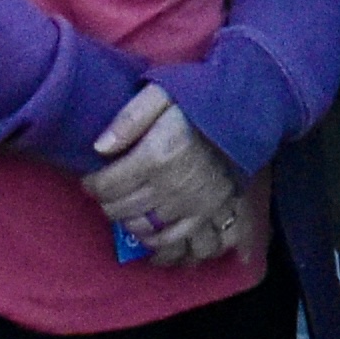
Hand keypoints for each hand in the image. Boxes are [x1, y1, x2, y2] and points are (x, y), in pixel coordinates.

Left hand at [85, 84, 244, 263]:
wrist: (247, 111)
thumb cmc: (201, 100)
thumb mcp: (162, 93)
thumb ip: (129, 118)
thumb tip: (99, 148)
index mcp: (156, 157)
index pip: (107, 186)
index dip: (92, 184)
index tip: (92, 178)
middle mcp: (171, 187)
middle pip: (121, 210)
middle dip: (107, 203)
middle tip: (108, 192)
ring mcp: (192, 205)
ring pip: (144, 229)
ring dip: (128, 223)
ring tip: (127, 209)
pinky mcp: (209, 214)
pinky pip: (177, 242)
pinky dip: (159, 245)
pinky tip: (151, 236)